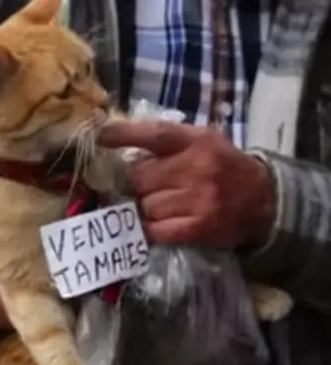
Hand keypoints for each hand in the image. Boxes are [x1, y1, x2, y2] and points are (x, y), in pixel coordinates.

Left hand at [97, 120, 274, 248]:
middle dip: (137, 184)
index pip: (154, 133)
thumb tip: (118, 141)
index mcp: (195, 141)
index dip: (122, 134)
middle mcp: (196, 167)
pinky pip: (155, 230)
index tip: (101, 136)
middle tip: (149, 187)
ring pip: (145, 205)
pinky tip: (156, 226)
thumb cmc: (223, 166)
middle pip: (138, 177)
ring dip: (146, 208)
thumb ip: (167, 141)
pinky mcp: (198, 227)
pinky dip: (149, 229)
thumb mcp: (202, 141)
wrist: (264, 199)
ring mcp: (198, 199)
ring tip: (163, 205)